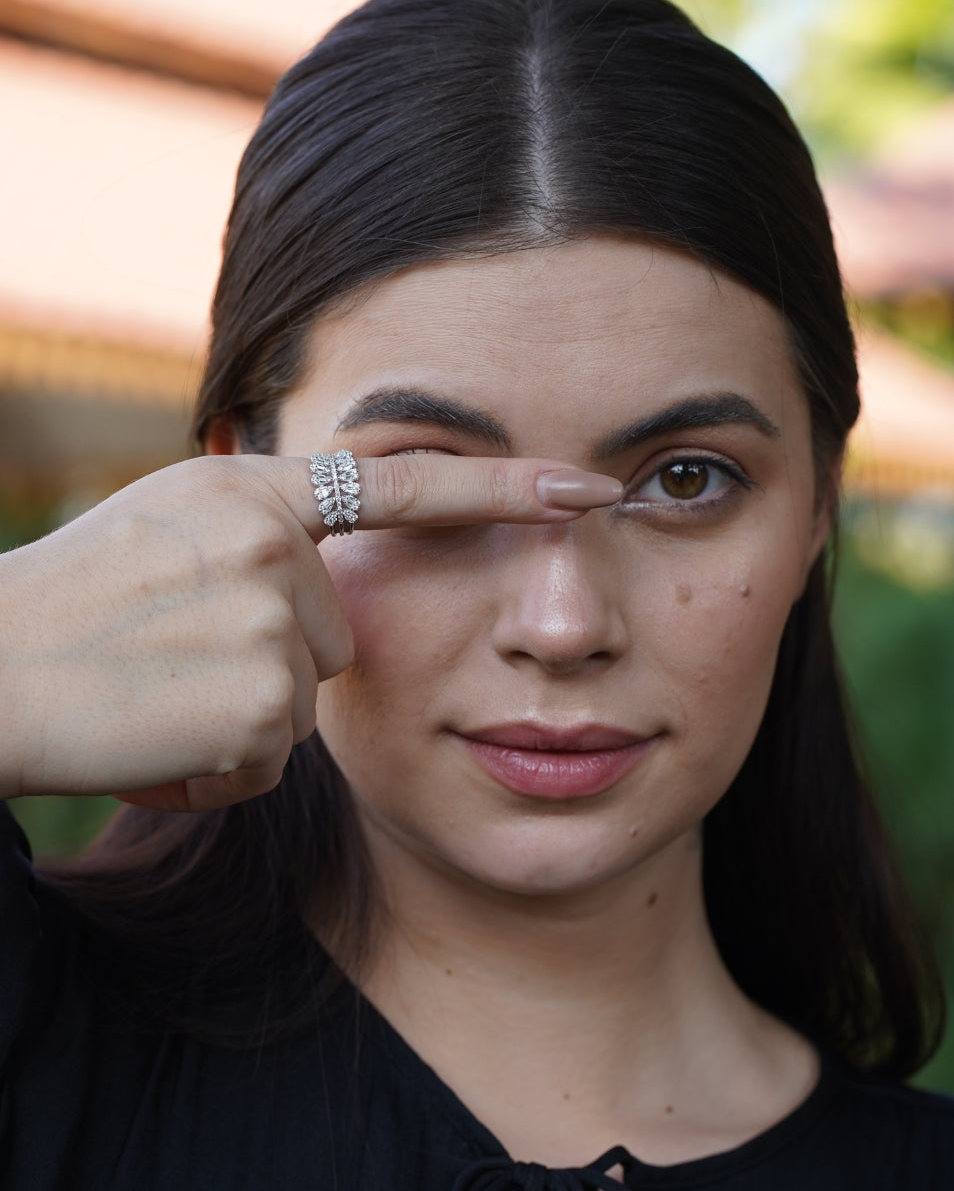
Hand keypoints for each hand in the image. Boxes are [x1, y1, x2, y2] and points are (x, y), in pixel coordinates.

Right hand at [0, 453, 619, 810]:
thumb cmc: (65, 602)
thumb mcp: (163, 525)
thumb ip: (257, 534)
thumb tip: (323, 582)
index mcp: (251, 491)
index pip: (404, 488)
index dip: (505, 487)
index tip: (588, 486)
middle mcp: (272, 545)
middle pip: (336, 638)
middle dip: (268, 665)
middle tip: (170, 656)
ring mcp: (267, 623)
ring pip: (301, 704)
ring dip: (236, 718)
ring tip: (150, 692)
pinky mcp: (257, 705)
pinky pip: (266, 761)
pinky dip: (212, 768)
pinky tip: (149, 736)